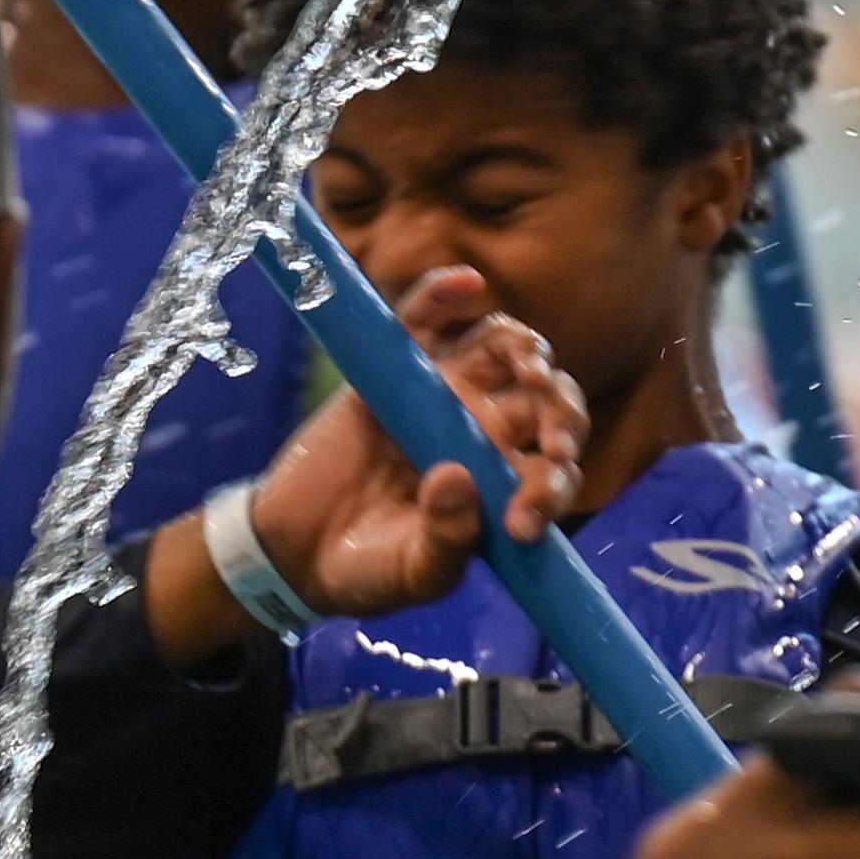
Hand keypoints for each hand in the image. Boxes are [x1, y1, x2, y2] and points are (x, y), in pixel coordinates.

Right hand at [221, 266, 581, 630]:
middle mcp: (485, 430)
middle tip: (554, 442)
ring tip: (528, 368)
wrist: (296, 553)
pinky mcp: (393, 370)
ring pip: (501, 348)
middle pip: (546, 397)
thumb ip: (446, 543)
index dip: (553, 486)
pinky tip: (465, 283)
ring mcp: (442, 394)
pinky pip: (424, 320)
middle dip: (563, 411)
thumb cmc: (368, 569)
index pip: (554, 467)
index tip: (520, 524)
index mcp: (504, 482)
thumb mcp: (414, 574)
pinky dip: (445, 294)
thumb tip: (457, 479)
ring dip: (526, 349)